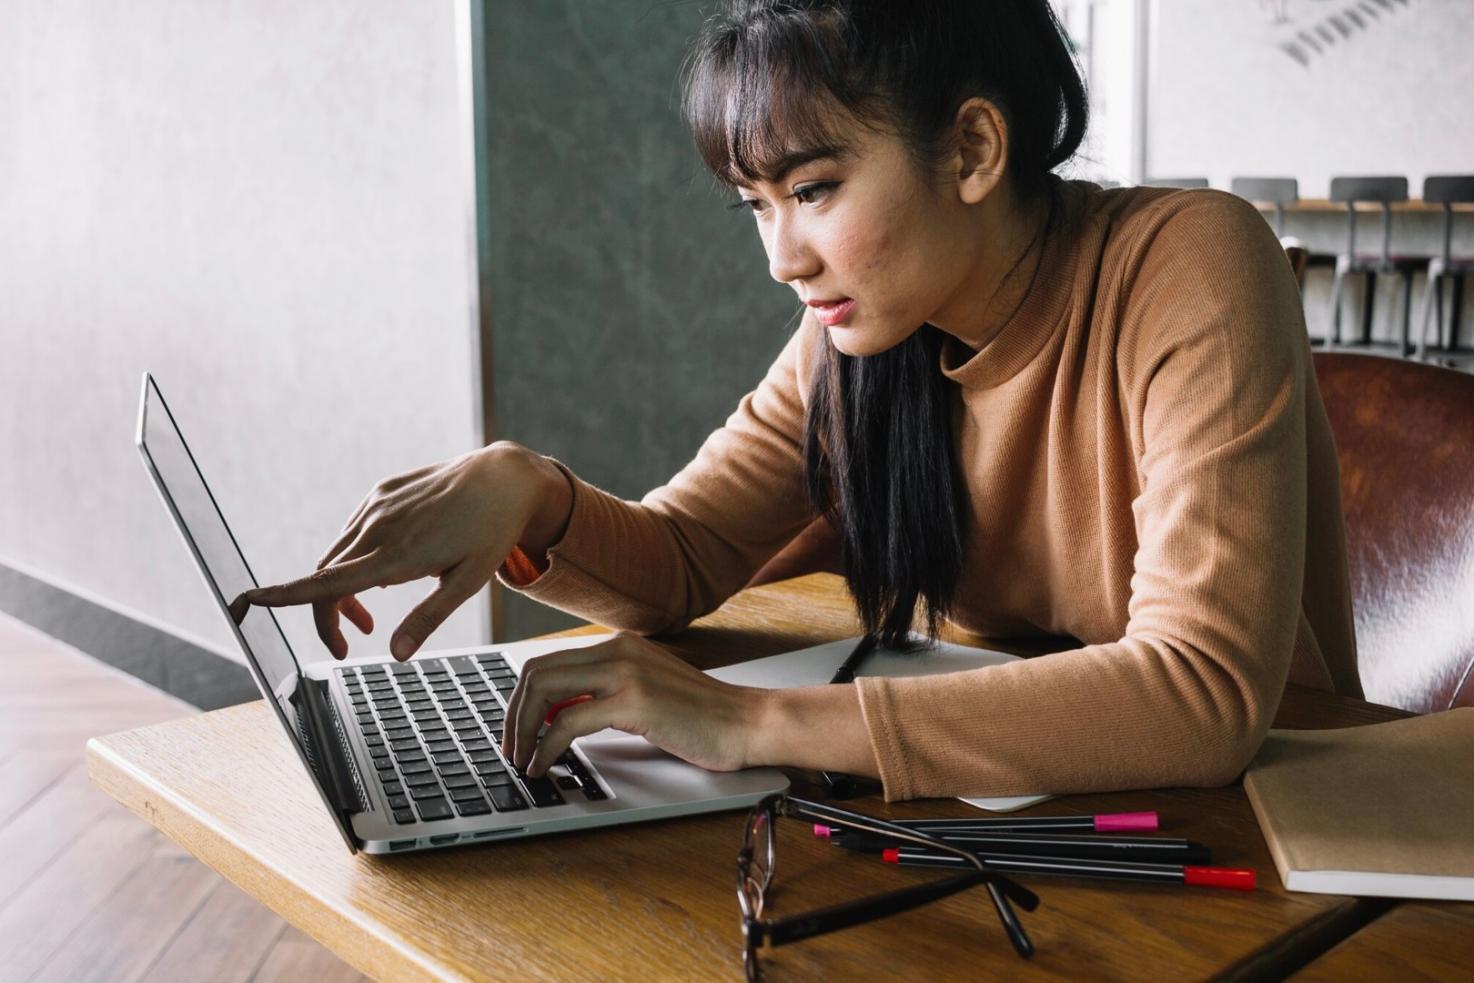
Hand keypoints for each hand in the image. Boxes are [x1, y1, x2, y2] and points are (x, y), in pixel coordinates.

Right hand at [243, 442, 569, 660]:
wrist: (502, 477)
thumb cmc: (490, 533)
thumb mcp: (468, 582)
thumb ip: (428, 618)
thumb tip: (394, 656)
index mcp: (397, 555)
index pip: (327, 582)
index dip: (284, 595)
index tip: (248, 601)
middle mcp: (378, 528)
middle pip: (324, 579)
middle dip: (326, 617)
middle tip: (346, 647)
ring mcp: (377, 507)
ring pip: (335, 555)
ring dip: (340, 592)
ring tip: (369, 619)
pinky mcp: (381, 493)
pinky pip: (353, 532)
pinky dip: (354, 559)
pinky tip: (383, 571)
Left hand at [502, 632, 767, 776]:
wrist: (748, 723)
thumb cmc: (703, 717)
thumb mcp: (646, 693)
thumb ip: (605, 695)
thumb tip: (557, 714)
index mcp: (619, 645)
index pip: (549, 662)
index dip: (522, 699)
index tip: (517, 731)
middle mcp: (618, 650)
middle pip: (537, 672)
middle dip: (513, 714)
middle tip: (510, 749)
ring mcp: (626, 672)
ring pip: (544, 690)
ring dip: (522, 730)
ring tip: (522, 760)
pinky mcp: (634, 700)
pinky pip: (568, 721)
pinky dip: (546, 747)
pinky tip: (546, 764)